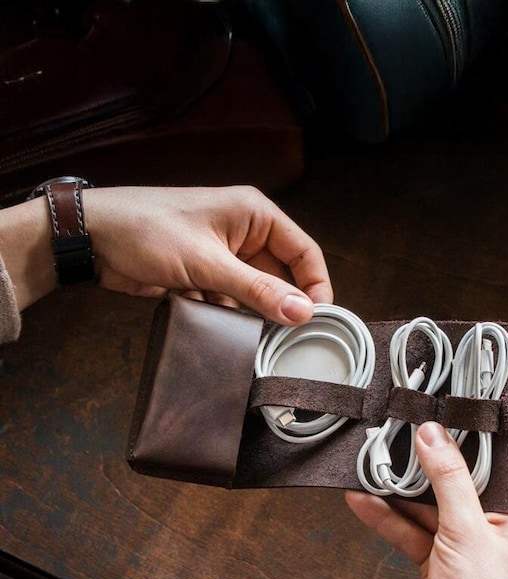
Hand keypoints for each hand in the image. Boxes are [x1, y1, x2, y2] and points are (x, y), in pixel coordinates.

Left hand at [85, 186, 330, 322]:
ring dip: (253, 313)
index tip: (318, 319)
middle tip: (288, 336)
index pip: (304, 252)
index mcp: (255, 215)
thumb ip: (258, 290)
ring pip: (257, 292)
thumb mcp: (208, 264)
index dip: (316, 286)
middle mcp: (245, 233)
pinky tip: (218, 322)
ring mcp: (225, 255)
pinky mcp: (206, 274)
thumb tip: (302, 313)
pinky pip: (232, 300)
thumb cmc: (146, 230)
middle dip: (282, 305)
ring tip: (252, 333)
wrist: (91, 238)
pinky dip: (228, 314)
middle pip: (282, 276)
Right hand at [346, 421, 507, 578]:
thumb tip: (432, 434)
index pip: (498, 464)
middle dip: (425, 462)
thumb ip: (448, 479)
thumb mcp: (466, 533)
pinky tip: (362, 500)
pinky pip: (411, 528)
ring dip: (398, 491)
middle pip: (456, 480)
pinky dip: (388, 517)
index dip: (472, 437)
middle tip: (398, 431)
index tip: (445, 408)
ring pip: (428, 504)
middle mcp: (496, 524)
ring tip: (370, 464)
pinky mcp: (438, 556)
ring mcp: (464, 540)